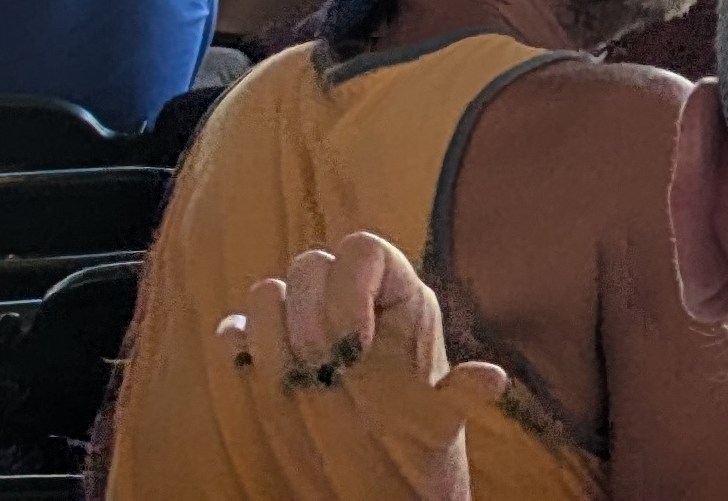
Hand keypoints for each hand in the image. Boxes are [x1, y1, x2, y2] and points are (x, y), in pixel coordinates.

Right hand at [203, 233, 503, 500]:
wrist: (380, 477)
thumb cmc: (416, 440)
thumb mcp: (441, 421)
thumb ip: (459, 395)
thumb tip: (492, 380)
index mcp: (396, 297)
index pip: (364, 250)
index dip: (351, 290)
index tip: (354, 349)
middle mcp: (349, 302)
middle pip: (311, 266)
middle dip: (309, 320)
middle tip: (324, 375)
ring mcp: (305, 326)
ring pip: (270, 292)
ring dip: (271, 334)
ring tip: (294, 382)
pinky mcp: (268, 358)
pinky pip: (239, 327)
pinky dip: (235, 340)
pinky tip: (244, 365)